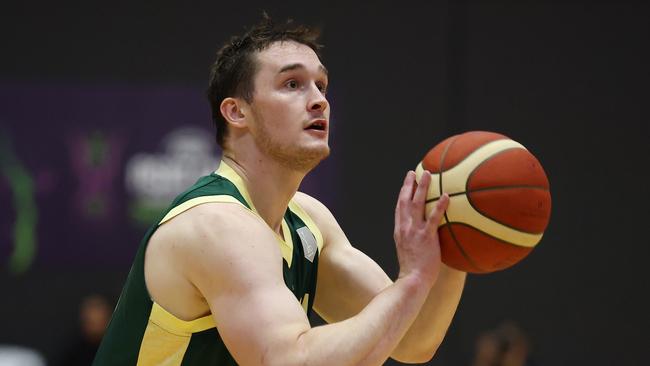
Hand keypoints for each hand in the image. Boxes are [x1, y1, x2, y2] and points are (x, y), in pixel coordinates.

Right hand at [394, 170, 448, 285]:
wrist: (412, 280)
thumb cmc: (414, 272)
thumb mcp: (409, 253)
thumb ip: (415, 242)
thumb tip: (426, 239)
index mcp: (400, 231)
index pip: (399, 208)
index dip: (402, 194)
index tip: (405, 184)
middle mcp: (405, 228)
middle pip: (405, 200)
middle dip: (408, 185)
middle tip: (413, 172)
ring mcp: (414, 231)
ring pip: (417, 203)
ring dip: (422, 187)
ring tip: (428, 174)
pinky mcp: (426, 237)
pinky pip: (434, 218)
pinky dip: (439, 205)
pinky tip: (446, 196)